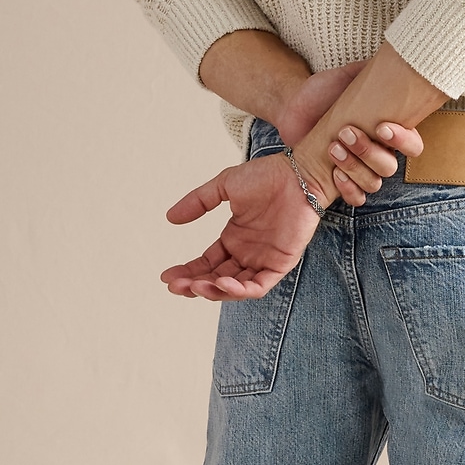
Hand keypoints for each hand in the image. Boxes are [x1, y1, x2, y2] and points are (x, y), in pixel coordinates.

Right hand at [161, 151, 323, 300]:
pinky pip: (259, 286)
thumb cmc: (267, 175)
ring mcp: (264, 260)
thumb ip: (198, 202)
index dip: (187, 271)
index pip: (207, 264)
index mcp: (234, 239)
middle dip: (194, 285)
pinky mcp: (281, 264)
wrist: (298, 173)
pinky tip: (223, 283)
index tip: (166, 276)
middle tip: (175, 286)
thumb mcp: (223, 186)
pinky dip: (241, 289)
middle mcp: (247, 253)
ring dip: (214, 290)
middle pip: (216, 279)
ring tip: (195, 286)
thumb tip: (170, 218)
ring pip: (235, 288)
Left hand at [275, 65, 423, 204]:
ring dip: (354, 166)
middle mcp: (377, 152)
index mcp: (386, 130)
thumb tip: (392, 57)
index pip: (412, 144)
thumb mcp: (344, 77)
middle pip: (391, 166)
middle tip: (346, 132)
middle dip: (369, 151)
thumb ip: (367, 70)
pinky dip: (349, 189)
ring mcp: (360, 169)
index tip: (382, 127)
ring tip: (332, 147)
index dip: (403, 140)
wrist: (291, 107)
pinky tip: (334, 174)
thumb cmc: (320, 92)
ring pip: (374, 182)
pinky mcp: (342, 182)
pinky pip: (358, 198)